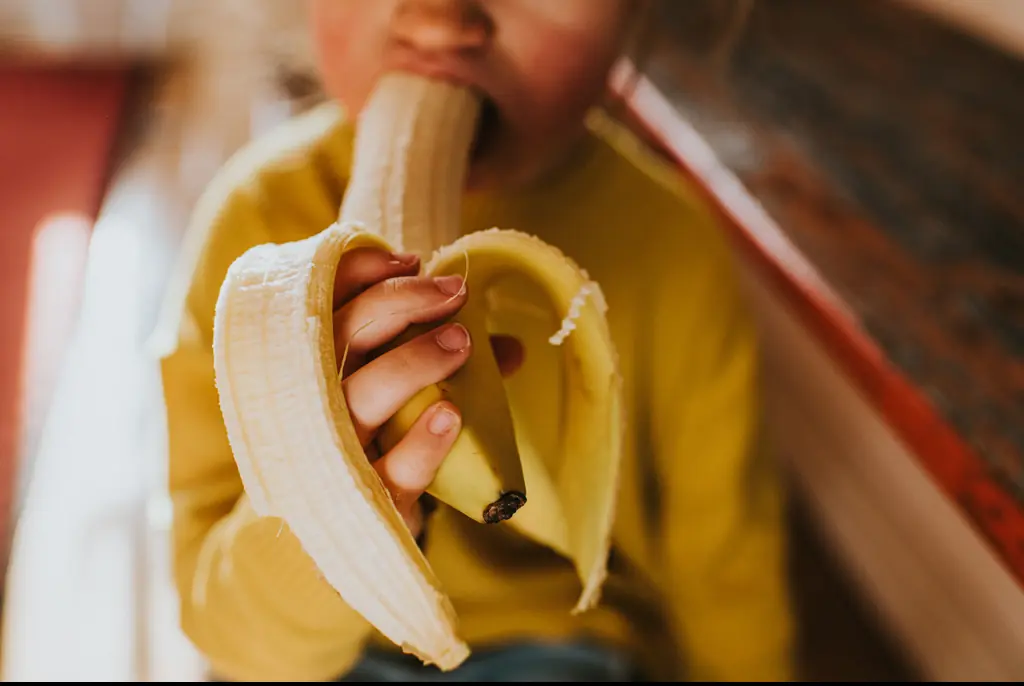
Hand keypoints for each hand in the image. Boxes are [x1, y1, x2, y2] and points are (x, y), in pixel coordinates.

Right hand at [332, 246, 521, 538]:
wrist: (347, 543)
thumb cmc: (380, 449)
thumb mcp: (409, 401)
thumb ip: (452, 369)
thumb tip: (512, 347)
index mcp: (319, 366)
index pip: (324, 302)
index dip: (360, 272)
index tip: (412, 259)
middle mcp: (314, 403)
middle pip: (341, 336)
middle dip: (397, 302)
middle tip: (453, 291)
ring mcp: (335, 454)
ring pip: (359, 397)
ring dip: (411, 361)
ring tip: (462, 341)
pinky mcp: (365, 503)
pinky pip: (391, 471)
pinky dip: (421, 444)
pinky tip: (452, 415)